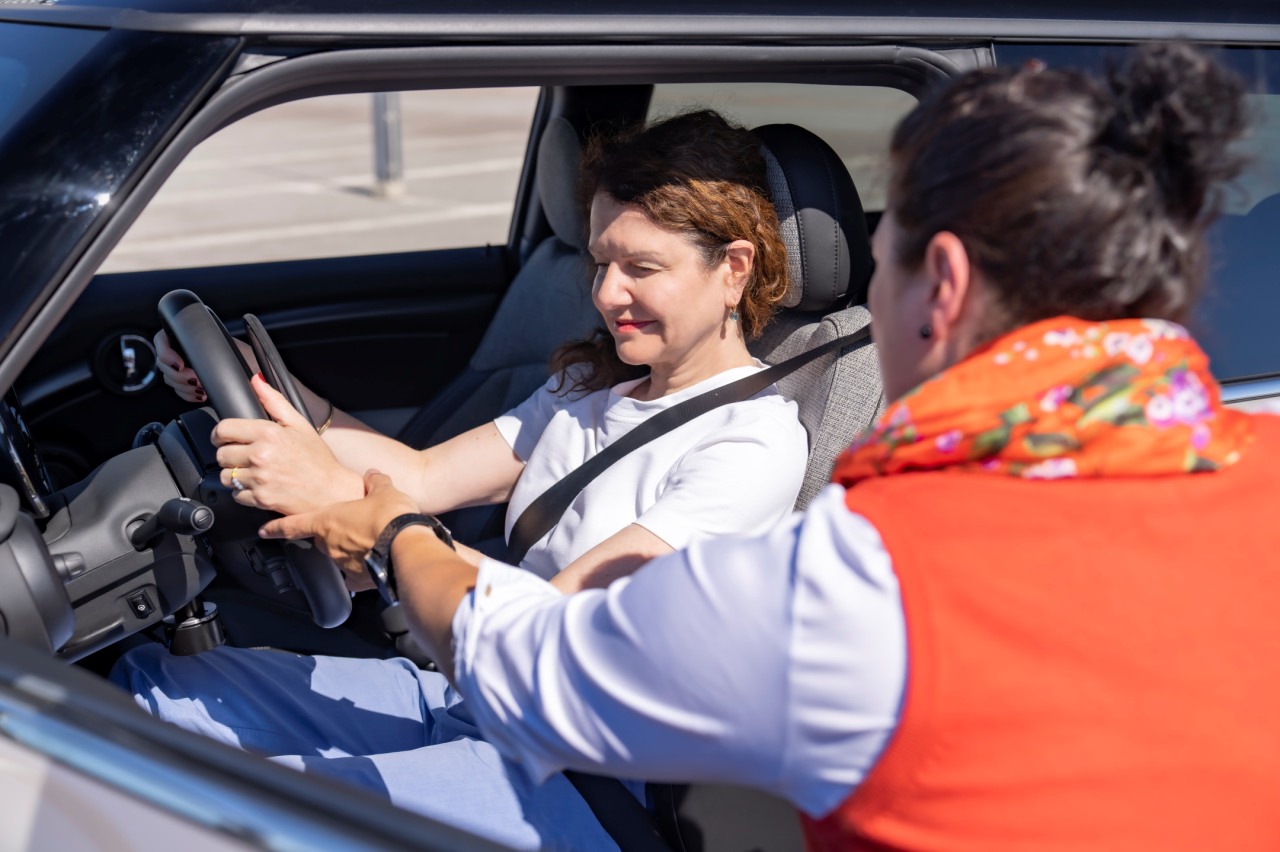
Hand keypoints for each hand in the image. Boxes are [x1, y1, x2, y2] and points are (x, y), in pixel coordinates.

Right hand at [155, 329, 259, 404]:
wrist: (258, 378)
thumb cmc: (249, 360)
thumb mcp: (232, 348)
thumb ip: (214, 344)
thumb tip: (202, 348)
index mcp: (192, 337)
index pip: (162, 339)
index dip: (165, 352)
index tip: (179, 364)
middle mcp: (186, 352)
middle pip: (164, 364)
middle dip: (178, 375)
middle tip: (195, 380)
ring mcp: (187, 369)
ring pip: (170, 379)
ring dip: (184, 387)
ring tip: (202, 387)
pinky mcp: (190, 386)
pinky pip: (179, 392)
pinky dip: (188, 395)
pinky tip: (202, 394)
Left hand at [213, 374, 362, 514]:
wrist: (332, 491)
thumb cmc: (318, 459)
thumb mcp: (299, 424)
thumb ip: (274, 401)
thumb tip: (256, 381)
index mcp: (268, 434)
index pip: (224, 430)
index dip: (220, 434)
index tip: (225, 439)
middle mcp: (260, 455)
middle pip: (221, 455)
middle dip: (229, 456)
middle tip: (245, 458)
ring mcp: (259, 479)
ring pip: (225, 477)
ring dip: (235, 475)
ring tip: (253, 473)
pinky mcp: (260, 499)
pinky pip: (236, 495)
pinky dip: (244, 493)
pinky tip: (260, 486)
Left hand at [260, 470, 419, 579]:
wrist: (406, 547)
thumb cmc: (390, 517)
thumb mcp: (384, 490)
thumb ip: (375, 482)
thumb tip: (373, 475)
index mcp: (328, 520)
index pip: (293, 524)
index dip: (277, 527)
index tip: (265, 530)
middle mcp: (330, 544)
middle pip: (321, 539)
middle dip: (331, 534)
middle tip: (351, 527)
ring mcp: (342, 563)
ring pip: (338, 556)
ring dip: (349, 549)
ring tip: (370, 542)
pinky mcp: (359, 579)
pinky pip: (354, 578)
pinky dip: (360, 573)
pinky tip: (371, 568)